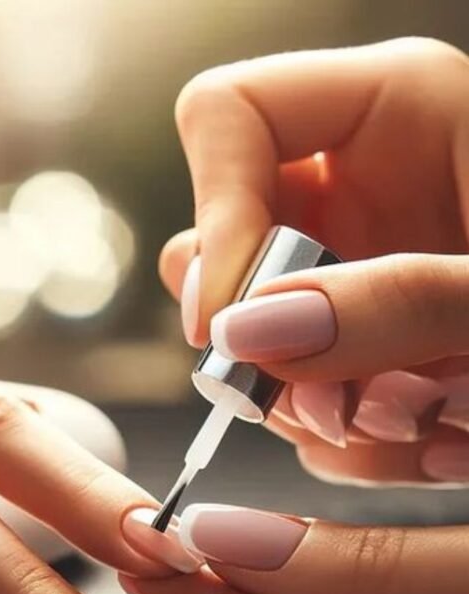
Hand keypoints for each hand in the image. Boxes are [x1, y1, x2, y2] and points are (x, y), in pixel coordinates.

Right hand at [161, 37, 468, 483]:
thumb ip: (393, 303)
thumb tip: (241, 333)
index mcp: (393, 110)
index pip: (224, 115)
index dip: (213, 216)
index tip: (229, 325)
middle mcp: (355, 184)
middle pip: (218, 244)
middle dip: (259, 342)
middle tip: (324, 398)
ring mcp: (350, 268)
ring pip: (252, 339)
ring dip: (314, 405)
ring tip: (414, 423)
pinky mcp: (359, 340)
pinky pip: (299, 393)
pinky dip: (347, 437)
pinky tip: (422, 441)